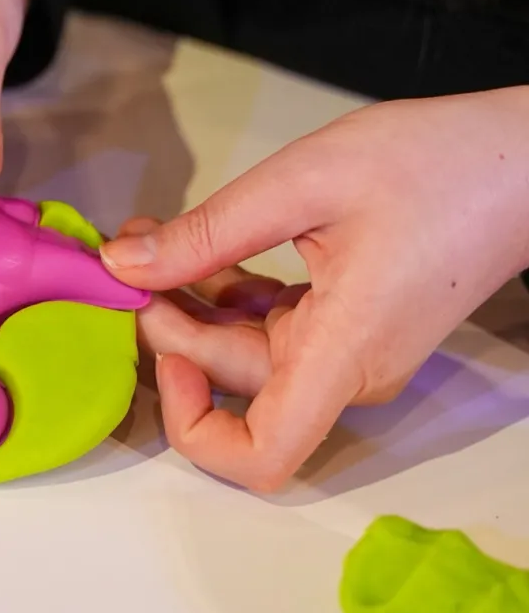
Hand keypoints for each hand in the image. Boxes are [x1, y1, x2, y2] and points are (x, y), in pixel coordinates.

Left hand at [102, 88, 528, 491]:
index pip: (262, 455)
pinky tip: (194, 245)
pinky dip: (224, 294)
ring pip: (241, 355)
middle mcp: (345, 370)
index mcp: (344, 353)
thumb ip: (208, 233)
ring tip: (148, 239)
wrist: (523, 158)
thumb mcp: (303, 183)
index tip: (168, 352)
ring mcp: (346, 351)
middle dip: (168, 326)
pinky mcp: (345, 326)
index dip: (194, 427)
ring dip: (188, 305)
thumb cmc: (434, 163)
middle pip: (231, 386)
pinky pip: (267, 329)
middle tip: (127, 259)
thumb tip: (123, 266)